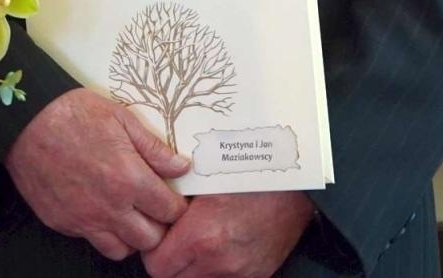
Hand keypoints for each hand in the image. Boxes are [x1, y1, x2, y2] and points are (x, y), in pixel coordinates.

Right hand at [3, 88, 189, 258]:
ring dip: (130, 235)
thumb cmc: (71, 113)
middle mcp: (110, 207)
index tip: (173, 197)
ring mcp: (84, 219)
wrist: (23, 120)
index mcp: (129, 179)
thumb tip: (182, 166)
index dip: (176, 205)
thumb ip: (154, 147)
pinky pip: (90, 240)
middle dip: (158, 225)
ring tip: (127, 214)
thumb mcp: (120, 118)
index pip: (170, 211)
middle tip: (153, 208)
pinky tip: (98, 210)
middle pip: (151, 239)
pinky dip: (100, 232)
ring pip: (122, 249)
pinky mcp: (62, 223)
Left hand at [142, 191, 314, 276]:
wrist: (293, 185)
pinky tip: (219, 246)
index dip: (152, 250)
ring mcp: (240, 272)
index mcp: (201, 236)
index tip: (158, 236)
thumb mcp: (201, 181)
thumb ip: (173, 202)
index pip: (156, 265)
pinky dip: (215, 269)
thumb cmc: (247, 174)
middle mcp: (220, 261)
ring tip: (197, 241)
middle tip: (174, 238)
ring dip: (191, 267)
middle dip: (169, 261)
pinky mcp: (257, 275)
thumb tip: (150, 210)